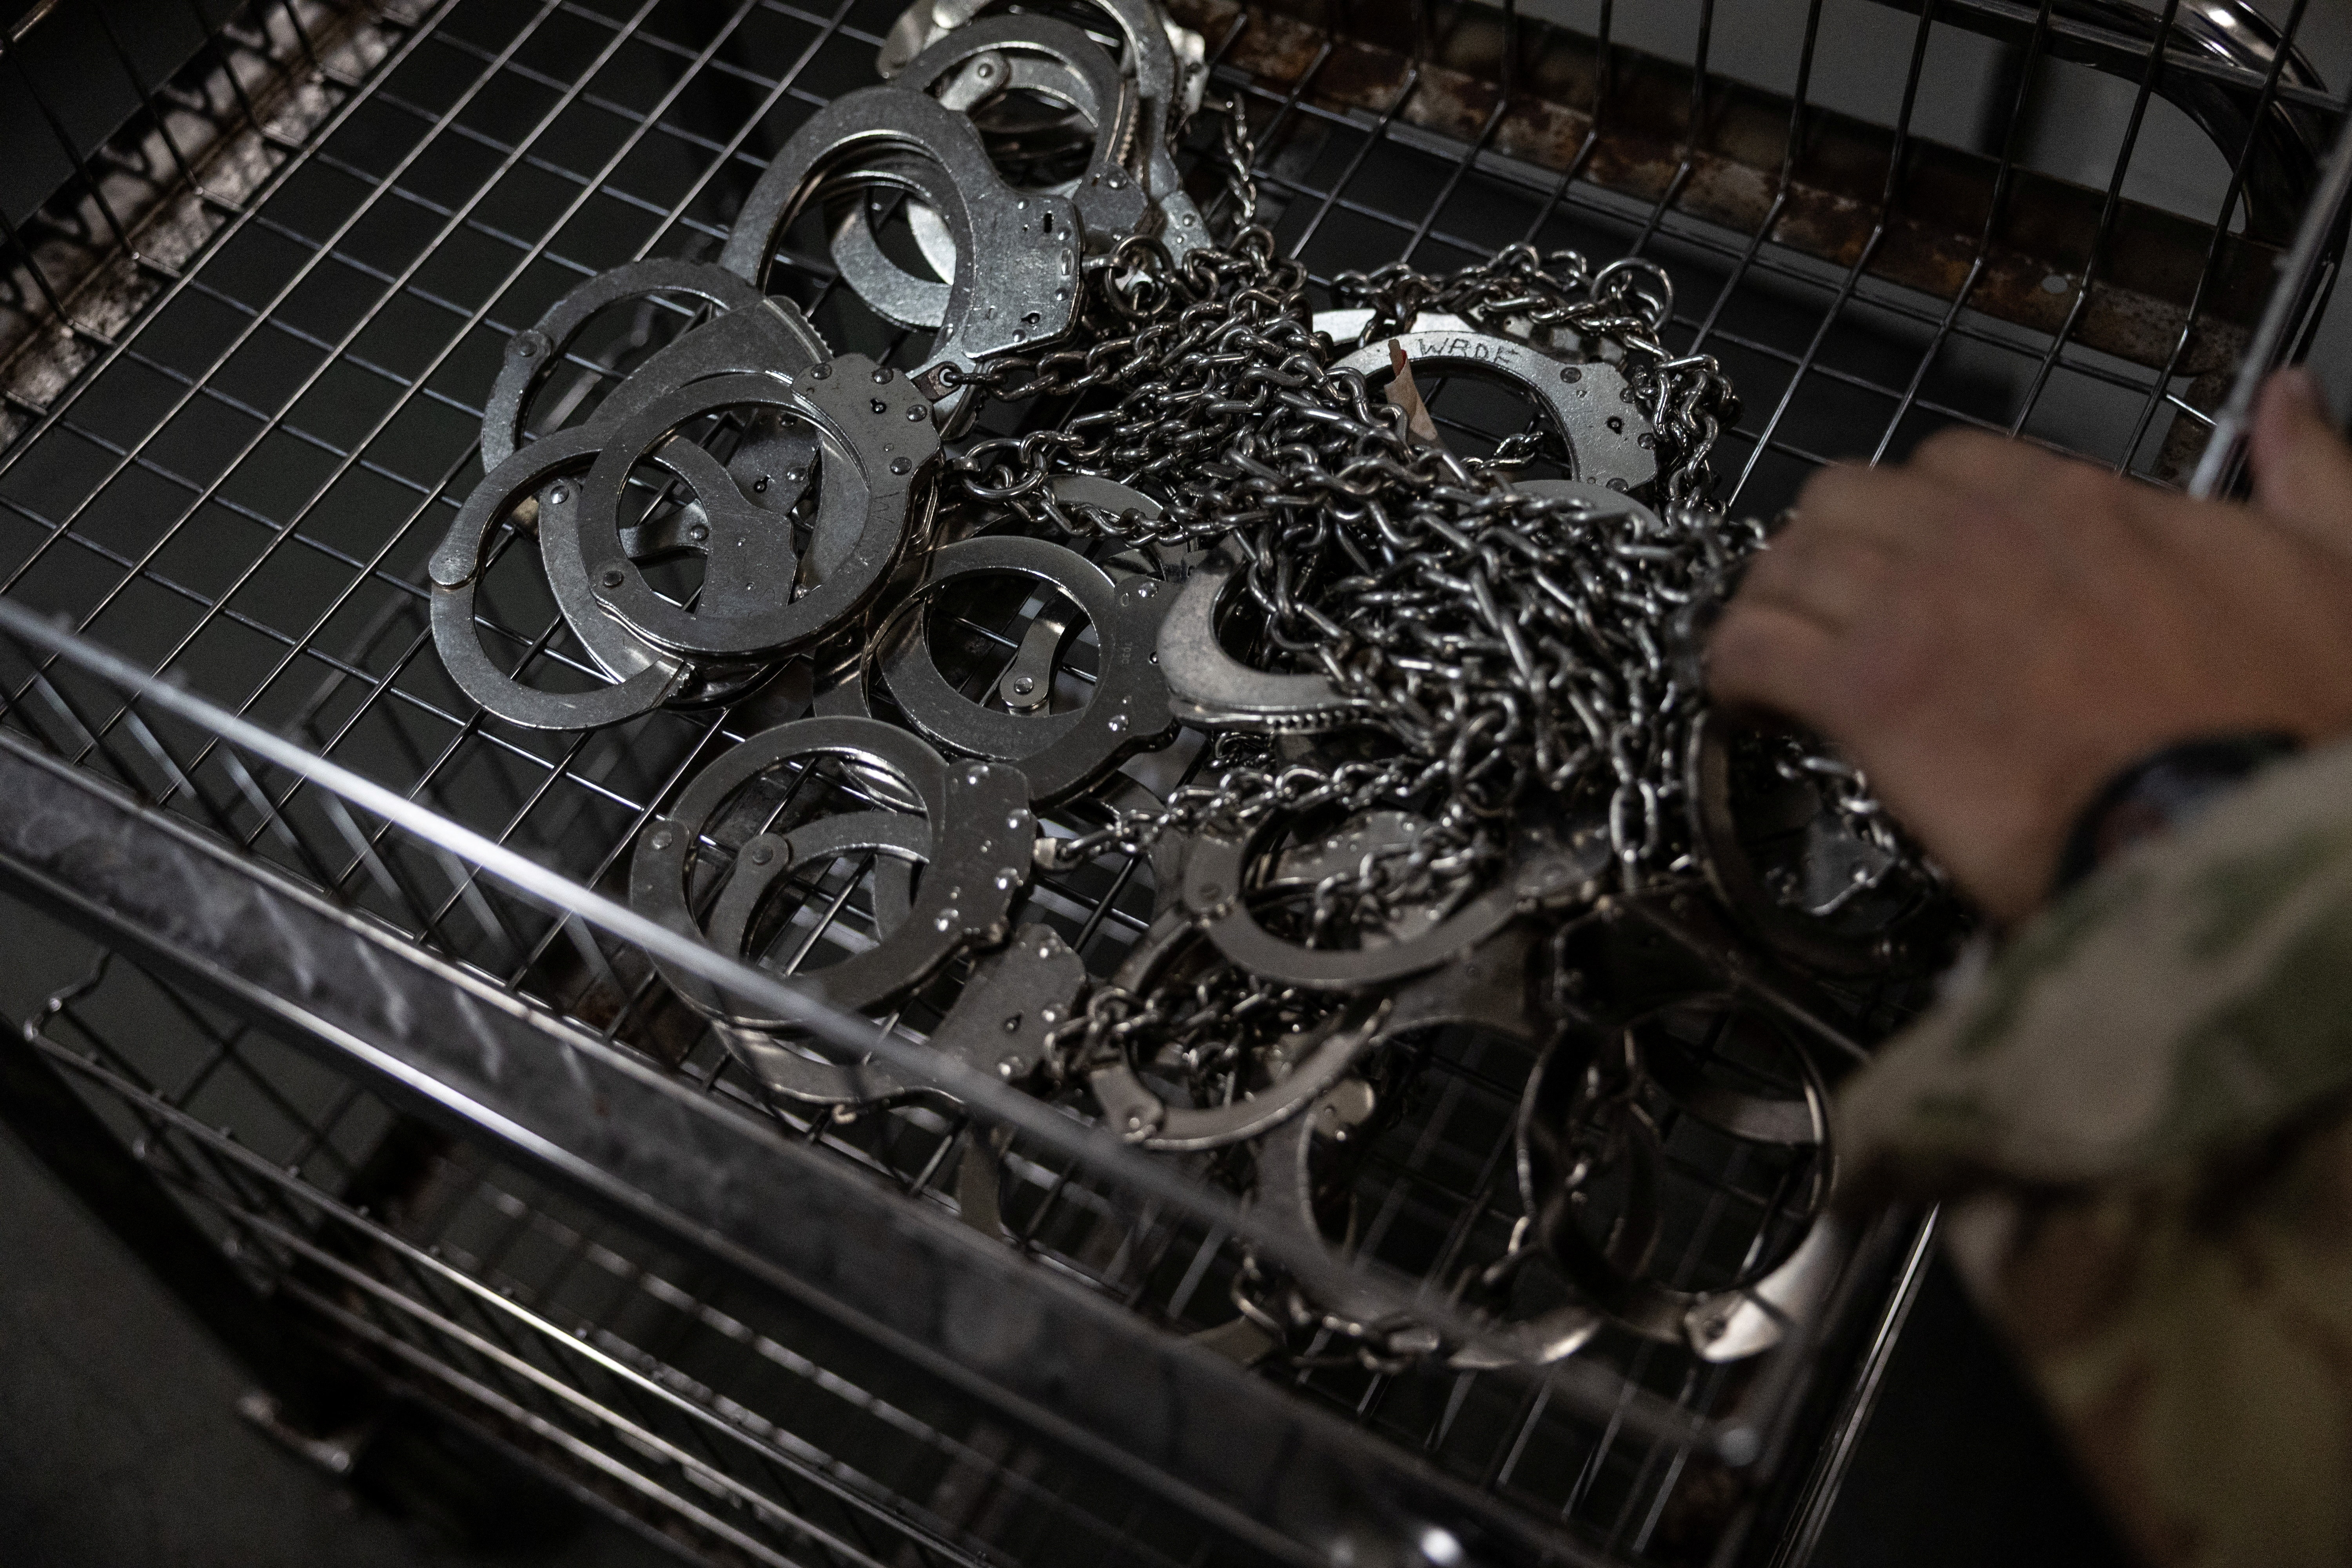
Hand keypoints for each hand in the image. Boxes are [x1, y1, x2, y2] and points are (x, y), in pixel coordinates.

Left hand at [1707, 370, 2351, 923]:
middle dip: (1824, 547)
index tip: (1911, 562)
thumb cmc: (2291, 720)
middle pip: (1845, 500)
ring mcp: (1915, 610)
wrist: (2242, 823)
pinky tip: (1741, 701)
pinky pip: (1753, 648)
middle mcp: (1984, 537)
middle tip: (1827, 608)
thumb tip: (2290, 401)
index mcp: (2083, 504)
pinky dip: (1731, 666)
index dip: (1913, 514)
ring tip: (1777, 652)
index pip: (1949, 465)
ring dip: (1772, 602)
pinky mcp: (1870, 694)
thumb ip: (2305, 475)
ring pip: (1787, 563)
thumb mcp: (2333, 572)